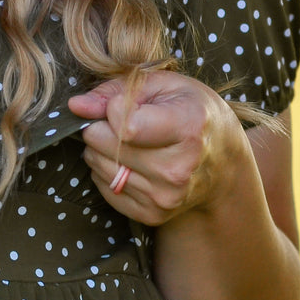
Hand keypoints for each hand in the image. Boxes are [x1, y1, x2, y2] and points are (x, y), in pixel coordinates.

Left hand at [67, 70, 250, 226]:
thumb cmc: (192, 112)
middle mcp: (178, 170)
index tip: (126, 103)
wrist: (223, 162)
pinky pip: (104, 189)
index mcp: (188, 129)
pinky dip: (106, 171)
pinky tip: (129, 161)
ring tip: (125, 140)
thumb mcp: (164, 84)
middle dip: (100, 127)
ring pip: (99, 166)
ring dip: (100, 149)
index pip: (125, 125)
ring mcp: (165, 197)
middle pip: (105, 145)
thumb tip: (76, 107)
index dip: (114, 108)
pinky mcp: (153, 215)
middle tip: (120, 120)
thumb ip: (115, 90)